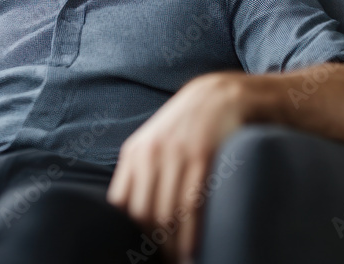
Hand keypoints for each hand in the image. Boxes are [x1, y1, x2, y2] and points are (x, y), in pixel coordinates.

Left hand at [107, 72, 245, 262]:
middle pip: (142, 214)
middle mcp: (149, 154)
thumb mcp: (158, 145)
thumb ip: (143, 173)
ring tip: (180, 261)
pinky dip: (191, 234)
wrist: (222, 95)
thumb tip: (134, 215)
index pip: (121, 206)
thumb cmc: (191, 127)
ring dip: (173, 247)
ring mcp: (175, 155)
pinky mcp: (201, 156)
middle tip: (165, 261)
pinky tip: (193, 251)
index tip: (144, 252)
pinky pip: (191, 205)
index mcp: (134, 154)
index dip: (130, 235)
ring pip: (166, 215)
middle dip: (153, 246)